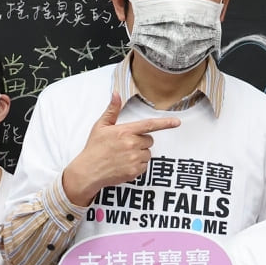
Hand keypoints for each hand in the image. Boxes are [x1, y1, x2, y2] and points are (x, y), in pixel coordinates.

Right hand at [62, 93, 182, 203]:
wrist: (88, 171)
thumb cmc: (94, 148)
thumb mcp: (101, 126)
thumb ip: (112, 110)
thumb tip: (116, 94)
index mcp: (125, 131)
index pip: (149, 125)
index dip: (165, 123)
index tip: (177, 122)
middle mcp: (131, 144)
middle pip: (149, 140)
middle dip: (141, 142)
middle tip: (126, 145)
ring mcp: (134, 159)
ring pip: (148, 154)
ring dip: (140, 154)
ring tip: (124, 156)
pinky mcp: (134, 171)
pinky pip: (144, 166)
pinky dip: (137, 166)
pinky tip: (125, 165)